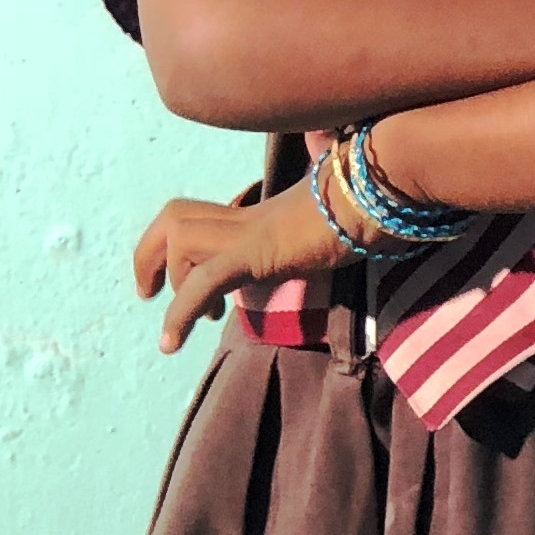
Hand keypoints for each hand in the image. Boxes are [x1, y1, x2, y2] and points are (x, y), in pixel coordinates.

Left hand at [133, 173, 354, 350]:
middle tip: (148, 293)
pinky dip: (180, 310)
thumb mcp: (339, 230)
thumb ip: (325, 237)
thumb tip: (345, 242)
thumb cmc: (374, 209)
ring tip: (190, 324)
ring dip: (176, 286)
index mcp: (262, 214)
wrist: (386, 191)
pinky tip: (170, 343)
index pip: (198, 214)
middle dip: (149, 254)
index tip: (167, 282)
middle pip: (175, 215)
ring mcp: (252, 229)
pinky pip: (206, 277)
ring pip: (183, 240)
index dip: (171, 240)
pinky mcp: (260, 249)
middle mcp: (249, 215)